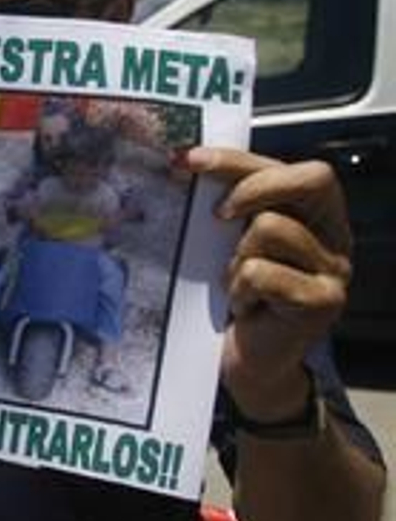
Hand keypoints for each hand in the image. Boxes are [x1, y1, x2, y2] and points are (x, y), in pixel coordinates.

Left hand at [182, 147, 351, 418]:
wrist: (250, 360)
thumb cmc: (238, 297)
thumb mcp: (233, 243)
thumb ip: (231, 207)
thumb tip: (185, 164)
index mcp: (316, 214)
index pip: (288, 167)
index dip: (239, 159)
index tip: (188, 160)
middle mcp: (334, 236)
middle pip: (307, 180)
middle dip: (252, 189)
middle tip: (218, 216)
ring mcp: (334, 269)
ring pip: (272, 228)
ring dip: (238, 257)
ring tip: (237, 284)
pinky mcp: (323, 301)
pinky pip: (263, 273)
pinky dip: (241, 289)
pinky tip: (246, 307)